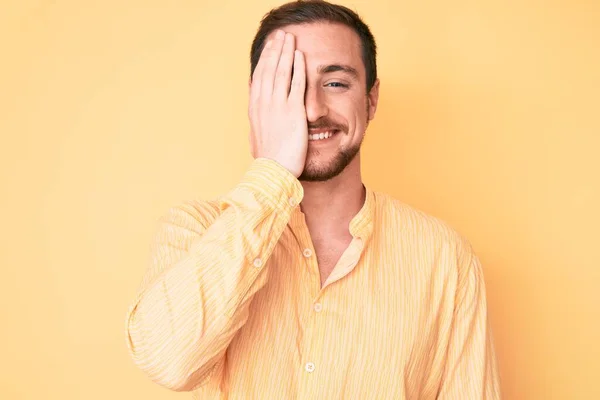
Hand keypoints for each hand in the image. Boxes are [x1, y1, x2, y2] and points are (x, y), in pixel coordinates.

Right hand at [248, 30, 307, 177]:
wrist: (274, 171)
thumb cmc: (268, 159)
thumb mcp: (256, 138)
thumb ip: (257, 125)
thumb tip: (255, 122)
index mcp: (255, 108)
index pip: (259, 76)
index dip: (265, 59)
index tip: (270, 47)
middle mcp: (264, 103)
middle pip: (269, 69)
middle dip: (275, 49)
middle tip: (280, 35)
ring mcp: (278, 106)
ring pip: (281, 71)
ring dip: (286, 52)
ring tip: (290, 39)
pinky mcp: (294, 111)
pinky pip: (296, 84)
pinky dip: (298, 68)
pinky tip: (301, 56)